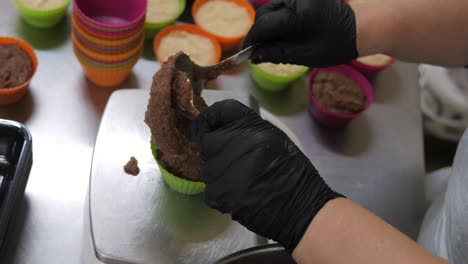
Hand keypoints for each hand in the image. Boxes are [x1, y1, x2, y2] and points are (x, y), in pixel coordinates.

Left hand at [187, 100, 342, 251]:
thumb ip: (247, 131)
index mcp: (254, 128)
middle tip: (234, 165)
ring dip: (219, 176)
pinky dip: (221, 196)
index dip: (209, 119)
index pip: (221, 111)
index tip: (202, 128)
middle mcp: (237, 143)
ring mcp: (227, 169)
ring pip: (207, 169)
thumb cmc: (293, 175)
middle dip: (216, 152)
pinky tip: (240, 197)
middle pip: (208, 141)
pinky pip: (210, 191)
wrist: (302, 209)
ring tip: (242, 184)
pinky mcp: (220, 193)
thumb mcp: (276, 140)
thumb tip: (221, 130)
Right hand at [243, 0, 357, 67]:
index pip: (265, 25)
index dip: (252, 40)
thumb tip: (255, 55)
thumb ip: (278, 53)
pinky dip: (275, 21)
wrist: (357, 30)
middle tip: (260, 52)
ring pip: (269, 9)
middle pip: (264, 14)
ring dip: (267, 27)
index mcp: (301, 14)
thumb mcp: (307, 55)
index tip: (246, 53)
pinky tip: (282, 34)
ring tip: (273, 44)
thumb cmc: (336, 45)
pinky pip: (279, 7)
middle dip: (259, 34)